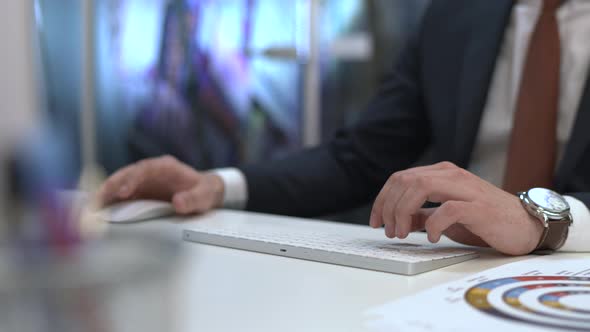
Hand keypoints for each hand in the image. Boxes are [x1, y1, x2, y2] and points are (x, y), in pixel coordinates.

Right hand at [96, 156, 224, 214]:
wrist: (203, 191)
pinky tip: (98, 211)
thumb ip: (193, 199)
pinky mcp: (138, 191)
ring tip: (92, 207)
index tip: (124, 192)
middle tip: (98, 201)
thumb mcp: (204, 196)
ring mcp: (142, 181)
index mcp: (165, 166)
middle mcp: (150, 171)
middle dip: (111, 186)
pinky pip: (120, 195)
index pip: (145, 169)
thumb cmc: (203, 191)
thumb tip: (178, 203)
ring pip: (119, 183)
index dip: (132, 179)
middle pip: (126, 174)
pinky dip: (109, 201)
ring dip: (106, 194)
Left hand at [369, 162, 543, 255]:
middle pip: (405, 181)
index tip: (375, 221)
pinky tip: (430, 237)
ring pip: (420, 187)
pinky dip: (432, 224)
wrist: (526, 225)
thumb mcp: (446, 217)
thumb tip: (397, 221)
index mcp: (441, 174)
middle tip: (388, 231)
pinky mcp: (478, 206)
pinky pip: (446, 209)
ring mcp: (465, 188)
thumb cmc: (485, 220)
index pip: (400, 178)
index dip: (382, 199)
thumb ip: (422, 215)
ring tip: (402, 234)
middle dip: (389, 207)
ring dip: (403, 212)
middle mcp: (451, 175)